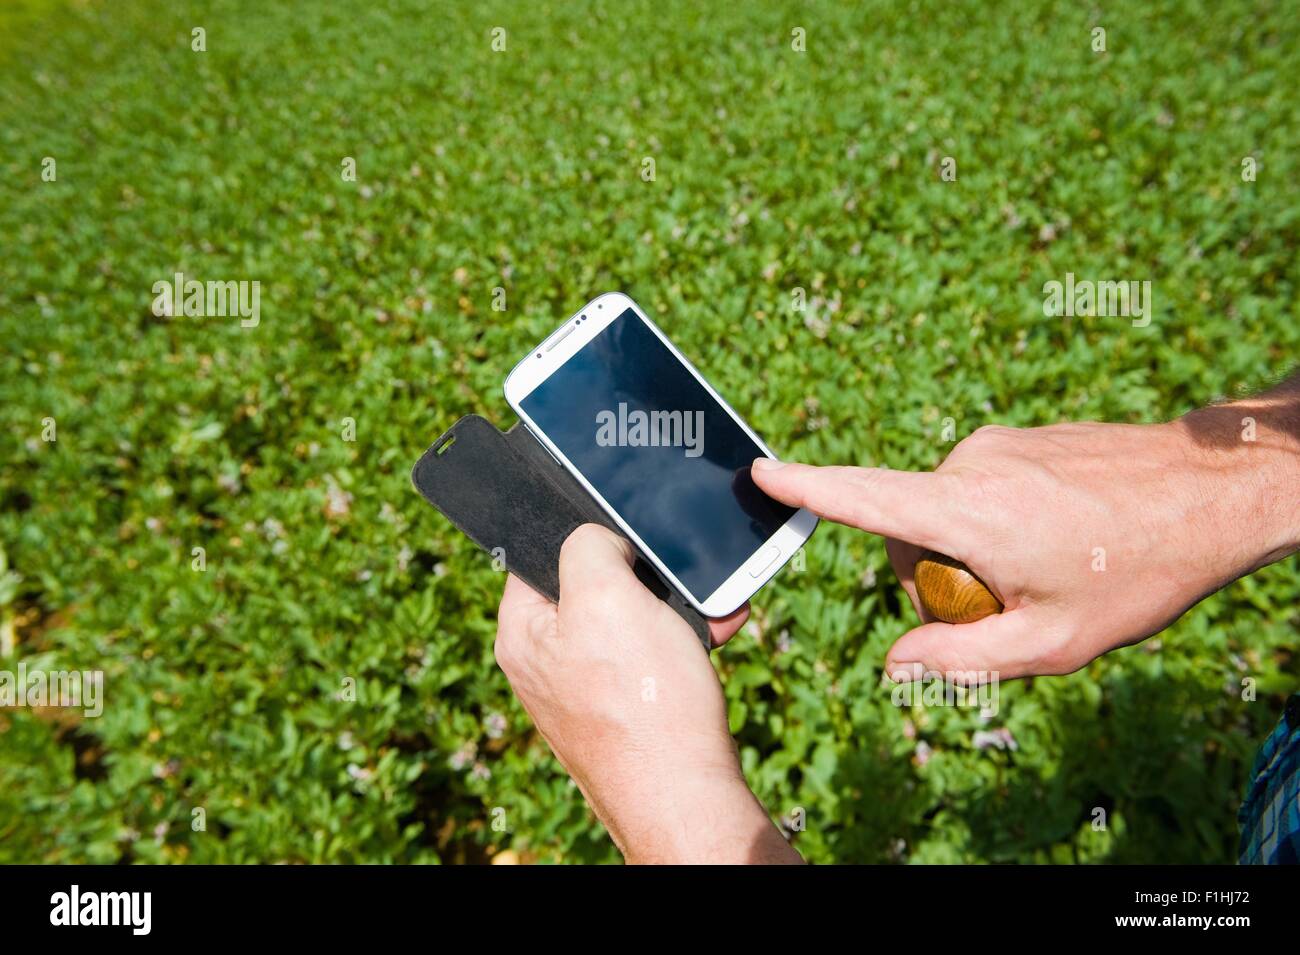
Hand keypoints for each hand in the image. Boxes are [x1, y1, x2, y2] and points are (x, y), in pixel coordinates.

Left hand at [494, 523, 801, 862]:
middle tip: (677, 577)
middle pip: (594, 587)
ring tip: (709, 607)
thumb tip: (599, 538)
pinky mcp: (629, 708)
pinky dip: (688, 640)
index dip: (584, 537)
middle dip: (645, 577)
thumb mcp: (605, 596)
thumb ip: (589, 545)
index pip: (538, 555)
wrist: (686, 795)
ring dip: (676, 607)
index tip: (623, 539)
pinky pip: (657, 655)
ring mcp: (588, 688)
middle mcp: (548, 663)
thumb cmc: (642, 703)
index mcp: (522, 633)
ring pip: (633, 620)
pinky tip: (714, 636)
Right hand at [752, 388, 1299, 680]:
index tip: (761, 471)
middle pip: (907, 530)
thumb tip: (896, 664)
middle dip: (934, 576)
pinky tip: (1056, 539)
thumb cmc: (1138, 569)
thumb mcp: (1054, 640)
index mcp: (968, 512)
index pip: (864, 498)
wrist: (1214, 488)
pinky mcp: (1017, 440)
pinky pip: (977, 489)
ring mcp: (995, 446)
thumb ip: (962, 656)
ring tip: (1045, 569)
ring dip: (970, 550)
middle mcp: (970, 466)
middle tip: (1011, 605)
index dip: (807, 488)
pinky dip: (996, 523)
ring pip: (945, 512)